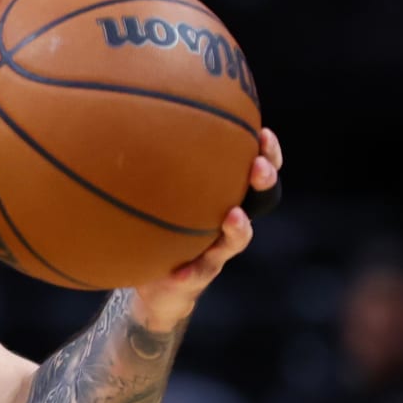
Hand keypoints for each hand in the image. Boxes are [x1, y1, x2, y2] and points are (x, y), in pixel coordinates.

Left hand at [130, 126, 282, 328]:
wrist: (156, 287)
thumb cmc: (158, 231)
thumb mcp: (158, 196)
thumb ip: (156, 167)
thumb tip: (136, 115)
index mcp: (223, 200)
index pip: (254, 172)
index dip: (267, 154)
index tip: (263, 134)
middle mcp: (226, 225)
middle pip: (258, 200)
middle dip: (262, 182)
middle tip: (257, 168)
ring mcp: (215, 253)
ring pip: (235, 241)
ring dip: (237, 229)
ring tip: (233, 217)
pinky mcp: (195, 279)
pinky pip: (194, 275)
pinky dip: (188, 272)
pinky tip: (179, 271)